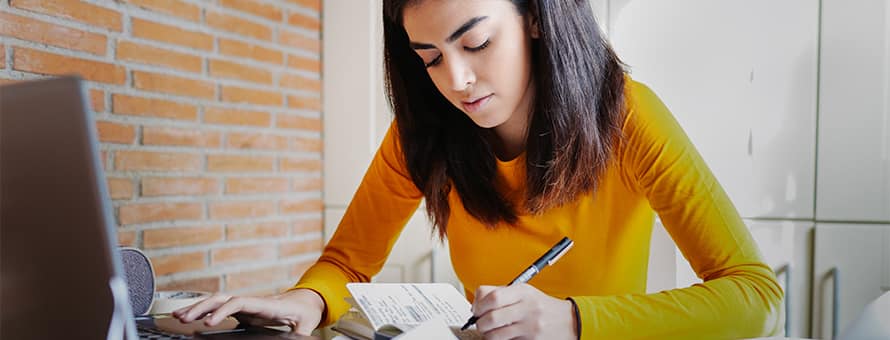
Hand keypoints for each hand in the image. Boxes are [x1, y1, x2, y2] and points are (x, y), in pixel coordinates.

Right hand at [172, 288, 324, 335]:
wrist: (306, 301)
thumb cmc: (306, 312)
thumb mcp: (306, 325)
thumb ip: (301, 334)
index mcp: (265, 305)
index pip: (239, 303)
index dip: (223, 310)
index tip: (210, 322)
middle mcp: (252, 302)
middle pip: (221, 299)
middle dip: (201, 307)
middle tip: (183, 318)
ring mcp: (246, 305)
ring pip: (217, 301)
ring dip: (198, 307)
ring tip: (178, 316)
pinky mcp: (243, 310)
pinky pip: (219, 308)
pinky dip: (204, 311)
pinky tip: (190, 317)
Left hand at [472, 284, 577, 339]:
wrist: (568, 321)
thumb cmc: (542, 306)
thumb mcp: (525, 293)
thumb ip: (501, 294)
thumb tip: (476, 302)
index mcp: (522, 292)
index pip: (492, 296)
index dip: (478, 305)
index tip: (476, 310)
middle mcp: (527, 308)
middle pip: (491, 317)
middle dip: (480, 323)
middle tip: (480, 323)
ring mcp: (530, 326)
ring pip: (495, 334)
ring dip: (488, 335)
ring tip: (490, 331)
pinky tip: (503, 336)